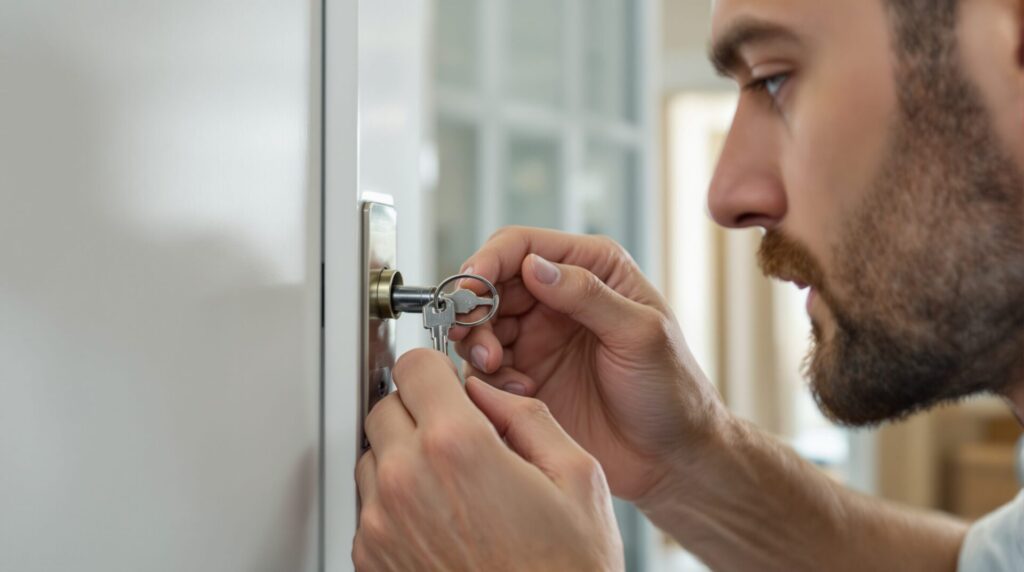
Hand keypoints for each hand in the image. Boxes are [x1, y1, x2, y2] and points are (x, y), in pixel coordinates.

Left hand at [354, 349, 623, 571]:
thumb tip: (489, 393)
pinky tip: (443, 518)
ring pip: (373, 455)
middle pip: (386, 406)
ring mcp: (381, 524)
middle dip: (421, 410)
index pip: (414, 365)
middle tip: (459, 433)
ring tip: (455, 483)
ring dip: (404, 455)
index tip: (447, 379)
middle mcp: (407, 481)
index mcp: (457, 447)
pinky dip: (396, 500)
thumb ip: (527, 415)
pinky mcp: (371, 559)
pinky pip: (369, 504)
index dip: (436, 368)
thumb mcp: (577, 477)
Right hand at [451, 227, 726, 501]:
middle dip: (475, 306)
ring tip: (493, 364)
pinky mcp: (525, 377)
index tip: (472, 286)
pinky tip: (519, 392)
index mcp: (592, 269)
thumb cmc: (672, 391)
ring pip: (481, 324)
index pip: (523, 246)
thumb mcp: (640, 334)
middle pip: (491, 283)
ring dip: (477, 341)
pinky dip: (488, 377)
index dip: (490, 260)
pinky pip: (485, 367)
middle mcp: (559, 297)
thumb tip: (533, 265)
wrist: (670, 459)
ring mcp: (539, 338)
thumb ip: (587, 294)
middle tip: (473, 336)